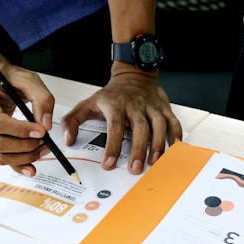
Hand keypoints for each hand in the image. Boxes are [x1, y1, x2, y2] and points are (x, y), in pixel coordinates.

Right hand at [0, 62, 55, 175]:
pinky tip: (30, 166)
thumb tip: (45, 125)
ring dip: (23, 157)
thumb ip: (42, 99)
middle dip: (24, 146)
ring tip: (42, 149)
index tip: (41, 132)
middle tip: (45, 142)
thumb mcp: (28, 79)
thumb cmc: (6, 77)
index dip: (20, 131)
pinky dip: (15, 163)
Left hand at [61, 64, 182, 174]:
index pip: (114, 127)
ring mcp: (151, 106)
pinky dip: (175, 134)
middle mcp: (135, 105)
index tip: (109, 163)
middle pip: (139, 127)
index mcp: (115, 105)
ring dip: (158, 144)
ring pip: (158, 124)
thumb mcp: (88, 103)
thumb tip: (68, 139)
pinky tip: (174, 148)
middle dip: (138, 149)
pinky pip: (172, 121)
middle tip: (136, 168)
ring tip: (155, 161)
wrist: (133, 74)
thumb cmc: (112, 95)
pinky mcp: (164, 107)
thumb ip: (73, 121)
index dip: (112, 146)